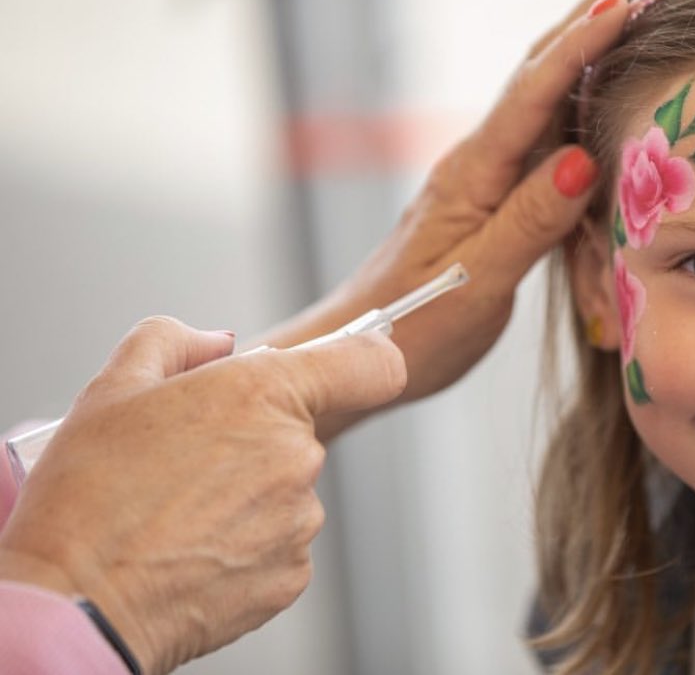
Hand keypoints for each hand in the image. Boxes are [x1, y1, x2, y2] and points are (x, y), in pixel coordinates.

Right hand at [0, 315, 405, 674]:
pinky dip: (244, 548)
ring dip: (245, 500)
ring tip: (176, 517)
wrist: (75, 603)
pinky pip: (278, 546)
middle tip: (184, 465)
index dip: (367, 360)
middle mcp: (295, 454)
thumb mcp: (114, 387)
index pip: (368, 364)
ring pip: (285, 493)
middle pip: (298, 433)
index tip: (354, 367)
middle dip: (251, 442)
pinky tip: (191, 552)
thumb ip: (174, 342)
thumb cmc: (88, 499)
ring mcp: (298, 520)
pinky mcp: (291, 576)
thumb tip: (216, 343)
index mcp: (263, 394)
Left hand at [260, 0, 669, 433]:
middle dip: (595, 8)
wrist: (361, 347)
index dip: (581, 43)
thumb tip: (582, 157)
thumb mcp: (474, 283)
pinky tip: (613, 83)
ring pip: (551, 92)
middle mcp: (483, 159)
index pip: (534, 92)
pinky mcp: (501, 194)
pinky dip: (588, 94)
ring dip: (595, 41)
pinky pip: (552, 133)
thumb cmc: (410, 326)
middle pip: (543, 66)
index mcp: (474, 173)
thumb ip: (528, 221)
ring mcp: (491, 173)